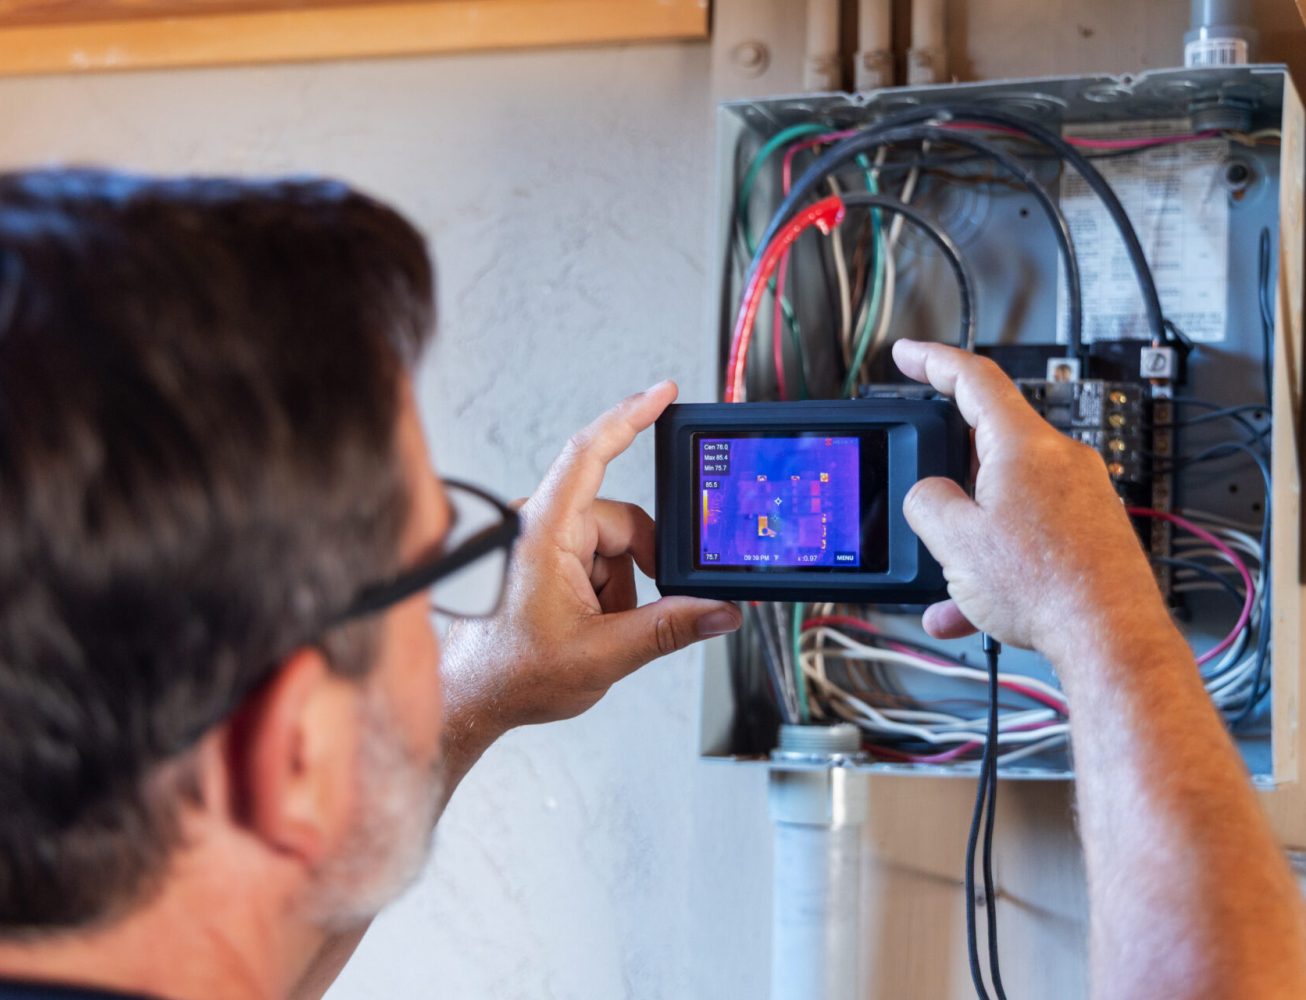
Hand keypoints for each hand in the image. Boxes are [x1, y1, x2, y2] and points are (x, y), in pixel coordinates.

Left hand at [442, 381, 741, 730]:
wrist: (469, 700)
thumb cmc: (510, 674)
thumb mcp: (604, 654)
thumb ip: (669, 629)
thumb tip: (719, 610)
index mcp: (541, 533)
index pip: (589, 454)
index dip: (630, 417)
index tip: (662, 393)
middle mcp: (534, 526)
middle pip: (619, 521)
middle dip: (637, 570)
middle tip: (632, 616)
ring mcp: (533, 541)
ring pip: (609, 544)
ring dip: (618, 587)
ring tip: (596, 630)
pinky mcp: (535, 558)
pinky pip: (590, 558)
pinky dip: (601, 591)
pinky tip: (585, 624)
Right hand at [892, 339, 1169, 661]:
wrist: (1110, 637)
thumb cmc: (1047, 587)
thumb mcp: (955, 540)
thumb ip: (927, 502)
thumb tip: (928, 495)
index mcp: (1024, 445)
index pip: (974, 379)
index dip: (932, 361)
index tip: (908, 354)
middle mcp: (1060, 460)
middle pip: (988, 443)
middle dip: (948, 474)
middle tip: (924, 493)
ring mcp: (1081, 496)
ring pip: (1006, 500)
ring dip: (970, 536)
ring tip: (949, 578)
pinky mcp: (1091, 532)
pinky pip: (1029, 534)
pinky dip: (997, 562)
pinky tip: (971, 607)